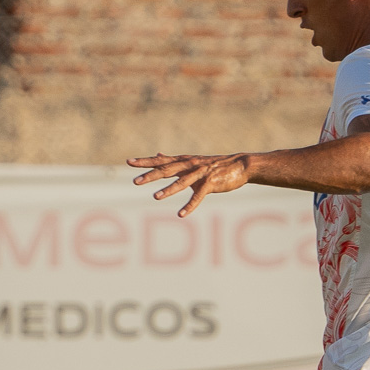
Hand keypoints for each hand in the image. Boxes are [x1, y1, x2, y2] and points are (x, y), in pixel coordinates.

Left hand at [128, 152, 252, 216]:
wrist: (240, 165)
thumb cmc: (213, 165)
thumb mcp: (191, 162)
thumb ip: (173, 161)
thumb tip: (158, 155)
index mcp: (183, 161)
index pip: (160, 161)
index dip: (145, 162)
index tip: (129, 162)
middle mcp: (190, 165)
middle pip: (167, 170)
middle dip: (150, 176)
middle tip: (135, 182)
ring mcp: (201, 174)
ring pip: (182, 182)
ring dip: (168, 190)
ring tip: (155, 197)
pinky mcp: (211, 183)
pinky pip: (199, 196)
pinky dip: (190, 205)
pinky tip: (181, 214)